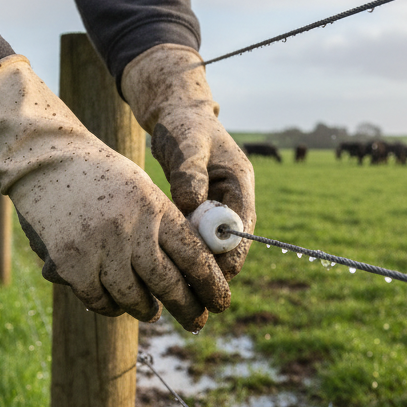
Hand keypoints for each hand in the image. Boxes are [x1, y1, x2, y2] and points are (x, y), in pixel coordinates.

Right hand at [0, 56, 229, 330]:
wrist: (46, 161)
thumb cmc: (100, 178)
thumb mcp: (141, 191)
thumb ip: (165, 226)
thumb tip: (194, 273)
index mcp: (153, 208)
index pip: (193, 256)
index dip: (211, 285)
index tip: (220, 302)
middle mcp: (130, 229)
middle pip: (168, 284)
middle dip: (188, 308)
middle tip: (197, 321)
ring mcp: (99, 248)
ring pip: (134, 299)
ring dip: (146, 309)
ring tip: (150, 310)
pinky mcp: (71, 264)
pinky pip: (100, 301)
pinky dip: (110, 306)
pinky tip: (116, 303)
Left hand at [121, 44, 255, 279]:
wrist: (176, 116)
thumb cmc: (183, 125)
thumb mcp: (187, 144)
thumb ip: (189, 172)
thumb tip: (191, 205)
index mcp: (240, 182)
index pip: (242, 227)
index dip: (230, 253)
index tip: (211, 274)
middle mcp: (233, 198)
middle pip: (229, 243)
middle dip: (213, 265)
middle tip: (189, 290)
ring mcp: (218, 205)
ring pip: (211, 243)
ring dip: (197, 260)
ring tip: (175, 285)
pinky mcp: (201, 210)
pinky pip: (196, 237)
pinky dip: (183, 248)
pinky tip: (163, 264)